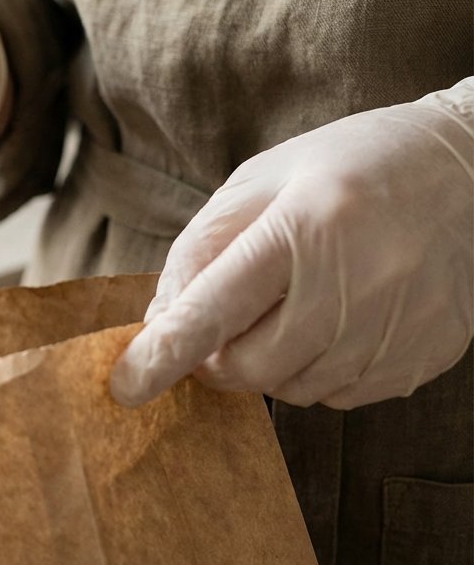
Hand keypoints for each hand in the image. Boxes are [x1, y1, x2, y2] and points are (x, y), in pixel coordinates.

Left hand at [112, 81, 473, 408]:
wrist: (469, 170)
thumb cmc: (345, 168)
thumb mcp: (259, 182)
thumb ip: (200, 251)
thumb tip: (159, 325)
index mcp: (305, 227)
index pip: (213, 311)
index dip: (161, 355)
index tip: (124, 385)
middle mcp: (355, 283)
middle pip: (247, 367)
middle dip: (216, 356)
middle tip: (227, 318)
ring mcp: (396, 327)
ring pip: (292, 389)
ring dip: (270, 362)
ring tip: (297, 301)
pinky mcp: (425, 356)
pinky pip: (340, 396)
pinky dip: (317, 369)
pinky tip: (339, 318)